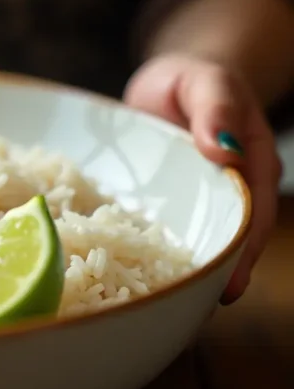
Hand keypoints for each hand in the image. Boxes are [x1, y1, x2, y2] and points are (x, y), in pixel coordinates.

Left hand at [124, 53, 281, 302]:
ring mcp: (196, 202)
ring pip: (197, 243)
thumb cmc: (191, 79)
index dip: (244, 250)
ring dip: (189, 274)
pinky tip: (135, 281)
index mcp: (249, 163)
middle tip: (198, 309)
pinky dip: (153, 255)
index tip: (230, 282)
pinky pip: (163, 234)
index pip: (253, 213)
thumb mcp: (205, 80)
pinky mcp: (167, 206)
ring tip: (171, 308)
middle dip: (219, 275)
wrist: (167, 83)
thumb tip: (224, 148)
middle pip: (230, 239)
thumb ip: (216, 107)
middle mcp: (228, 190)